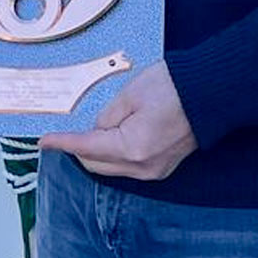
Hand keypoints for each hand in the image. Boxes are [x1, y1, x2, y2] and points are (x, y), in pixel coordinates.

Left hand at [38, 62, 198, 180]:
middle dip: (78, 150)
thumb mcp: (129, 94)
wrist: (212, 92)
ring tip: (89, 132)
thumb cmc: (174, 87)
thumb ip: (106, 117)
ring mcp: (155, 170)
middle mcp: (144, 167)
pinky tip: (110, 137)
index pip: (87, 148)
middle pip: (96, 165)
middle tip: (65, 132)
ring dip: (96, 153)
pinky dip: (114, 154)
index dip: (63, 143)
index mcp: (133, 148)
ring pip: (112, 168)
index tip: (45, 141)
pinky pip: (128, 165)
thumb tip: (95, 130)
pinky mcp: (162, 166)